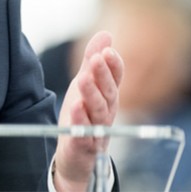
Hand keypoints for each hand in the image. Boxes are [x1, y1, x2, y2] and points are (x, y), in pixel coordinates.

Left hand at [54, 31, 122, 191]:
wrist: (75, 157)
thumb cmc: (83, 117)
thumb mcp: (85, 85)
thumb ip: (92, 61)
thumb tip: (106, 34)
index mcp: (108, 97)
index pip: (115, 79)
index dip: (113, 66)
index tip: (108, 50)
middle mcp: (107, 113)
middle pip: (108, 93)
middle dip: (103, 75)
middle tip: (96, 58)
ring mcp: (97, 130)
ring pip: (98, 112)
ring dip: (92, 95)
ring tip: (83, 79)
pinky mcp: (84, 146)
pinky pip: (84, 134)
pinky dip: (81, 122)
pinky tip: (76, 108)